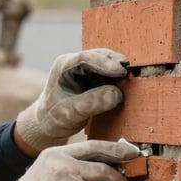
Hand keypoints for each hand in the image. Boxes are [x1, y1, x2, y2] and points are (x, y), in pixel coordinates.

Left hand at [15, 49, 129, 151]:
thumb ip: (91, 103)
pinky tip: (126, 87)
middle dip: (116, 64)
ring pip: (108, 64)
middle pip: (100, 57)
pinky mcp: (96, 78)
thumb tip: (116, 94)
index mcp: (63, 66)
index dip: (104, 63)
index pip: (85, 58)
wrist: (49, 123)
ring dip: (119, 72)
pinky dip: (119, 80)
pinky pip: (110, 75)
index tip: (120, 71)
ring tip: (130, 82)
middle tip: (131, 75)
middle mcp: (75, 63)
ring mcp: (86, 70)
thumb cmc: (53, 117)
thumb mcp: (69, 113)